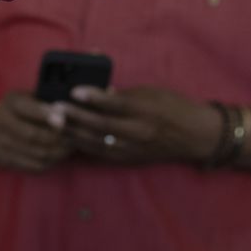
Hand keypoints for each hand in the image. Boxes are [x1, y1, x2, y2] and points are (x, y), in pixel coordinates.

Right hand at [0, 92, 72, 173]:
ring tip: (71, 148)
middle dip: (57, 138)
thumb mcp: (25, 97)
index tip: (63, 120)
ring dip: (58, 152)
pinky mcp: (7, 160)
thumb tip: (69, 110)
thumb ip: (43, 101)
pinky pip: (34, 166)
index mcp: (10, 103)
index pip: (27, 109)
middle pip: (33, 135)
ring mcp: (2, 144)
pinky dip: (51, 162)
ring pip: (37, 153)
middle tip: (74, 137)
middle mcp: (2, 123)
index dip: (45, 115)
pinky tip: (60, 156)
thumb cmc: (17, 110)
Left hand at [60, 85, 222, 165]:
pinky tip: (67, 138)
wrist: (196, 136)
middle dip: (76, 117)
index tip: (74, 90)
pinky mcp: (129, 159)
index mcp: (146, 110)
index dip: (94, 98)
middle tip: (54, 108)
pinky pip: (101, 153)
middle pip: (102, 125)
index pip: (116, 104)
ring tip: (54, 123)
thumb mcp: (151, 93)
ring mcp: (133, 148)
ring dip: (74, 133)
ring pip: (97, 142)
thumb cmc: (173, 107)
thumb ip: (123, 94)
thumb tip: (97, 91)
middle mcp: (139, 131)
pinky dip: (83, 145)